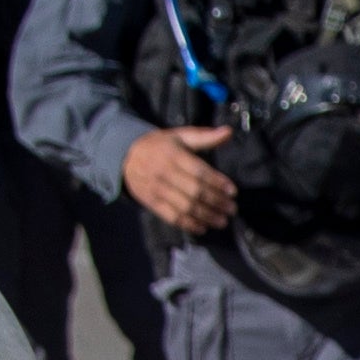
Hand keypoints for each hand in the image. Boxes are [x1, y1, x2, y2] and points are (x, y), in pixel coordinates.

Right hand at [119, 124, 240, 234]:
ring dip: (206, 216)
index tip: (233, 191)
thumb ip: (205, 136)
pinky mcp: (151, 203)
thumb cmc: (160, 146)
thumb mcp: (180, 136)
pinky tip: (203, 227)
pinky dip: (188, 225)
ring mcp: (156, 189)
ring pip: (184, 207)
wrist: (126, 157)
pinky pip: (172, 217)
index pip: (199, 171)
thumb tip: (228, 132)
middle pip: (194, 191)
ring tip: (222, 221)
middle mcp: (164, 173)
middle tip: (231, 209)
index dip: (217, 183)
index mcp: (173, 154)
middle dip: (216, 202)